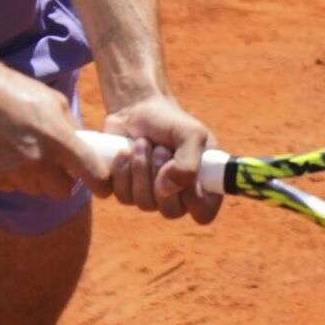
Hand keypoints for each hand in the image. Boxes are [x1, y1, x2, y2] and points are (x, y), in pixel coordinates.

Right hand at [0, 59, 113, 200]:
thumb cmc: (15, 92)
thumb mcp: (53, 101)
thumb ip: (71, 128)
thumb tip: (83, 149)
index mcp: (59, 139)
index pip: (93, 174)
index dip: (101, 184)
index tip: (101, 185)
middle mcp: (38, 161)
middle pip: (63, 191)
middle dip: (62, 180)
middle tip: (54, 165)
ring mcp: (15, 172)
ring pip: (37, 190)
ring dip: (37, 178)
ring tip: (25, 153)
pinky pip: (13, 186)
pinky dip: (14, 176)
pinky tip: (6, 154)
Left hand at [96, 90, 221, 223]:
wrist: (135, 110)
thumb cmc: (169, 122)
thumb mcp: (191, 133)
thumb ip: (188, 163)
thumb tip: (167, 190)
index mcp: (202, 185)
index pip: (203, 213)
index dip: (194, 200)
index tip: (186, 175)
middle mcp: (178, 196)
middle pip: (170, 211)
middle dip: (161, 175)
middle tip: (160, 149)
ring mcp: (151, 196)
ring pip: (144, 203)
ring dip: (141, 168)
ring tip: (141, 143)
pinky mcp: (126, 191)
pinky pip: (122, 197)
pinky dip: (121, 171)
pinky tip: (123, 152)